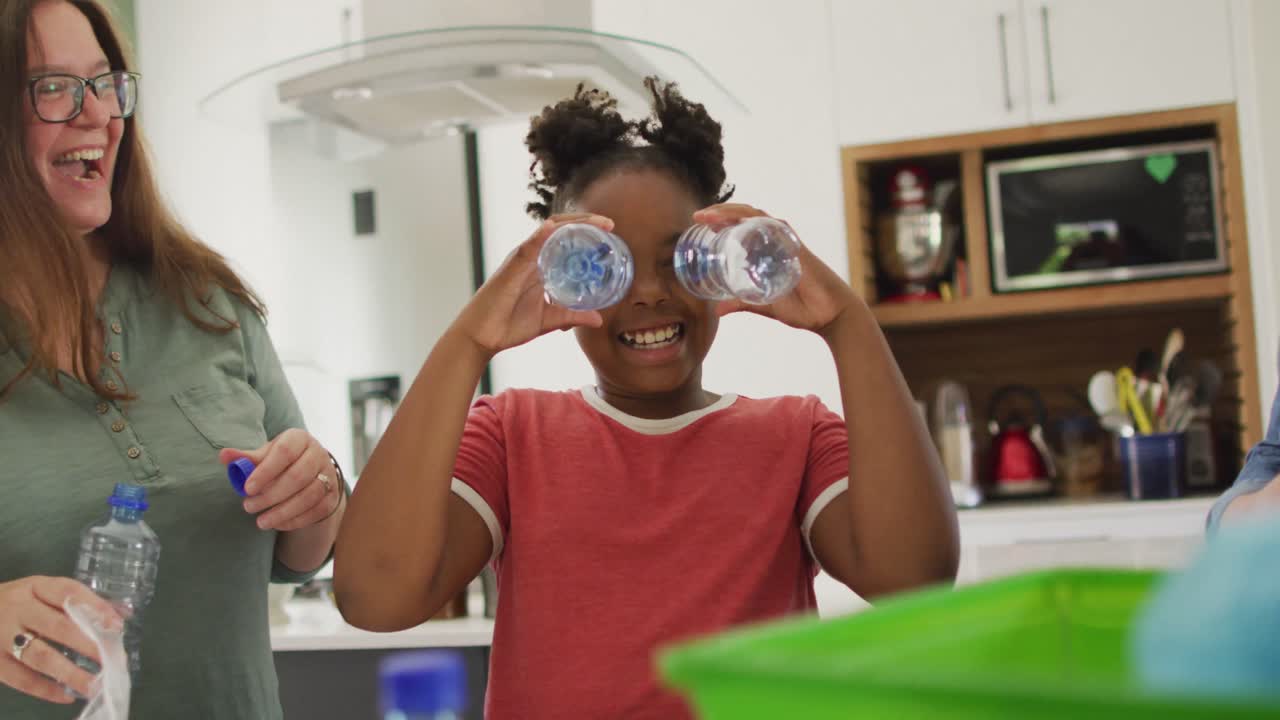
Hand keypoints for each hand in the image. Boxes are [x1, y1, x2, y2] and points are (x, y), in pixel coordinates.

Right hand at [0, 576, 123, 702]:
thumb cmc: (17, 603)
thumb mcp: (41, 592)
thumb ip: (79, 602)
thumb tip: (122, 614)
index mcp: (34, 587)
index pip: (68, 592)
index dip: (94, 608)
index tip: (117, 626)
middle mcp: (18, 609)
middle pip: (57, 626)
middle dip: (88, 644)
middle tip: (112, 660)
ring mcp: (1, 636)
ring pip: (40, 656)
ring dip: (70, 673)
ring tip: (94, 685)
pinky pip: (20, 678)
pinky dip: (44, 689)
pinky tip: (66, 695)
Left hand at [220, 429, 341, 531]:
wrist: (310, 471)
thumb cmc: (281, 461)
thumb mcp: (265, 455)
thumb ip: (245, 458)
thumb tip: (224, 456)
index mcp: (299, 439)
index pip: (284, 452)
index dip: (265, 472)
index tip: (247, 489)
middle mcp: (318, 454)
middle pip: (297, 477)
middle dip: (271, 496)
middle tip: (248, 507)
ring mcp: (328, 476)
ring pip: (309, 496)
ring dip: (282, 512)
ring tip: (261, 521)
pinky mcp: (332, 496)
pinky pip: (316, 511)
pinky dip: (295, 520)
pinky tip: (277, 523)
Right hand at [451, 214, 611, 354]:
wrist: (482, 338)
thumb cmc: (508, 325)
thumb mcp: (549, 320)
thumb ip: (572, 316)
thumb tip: (599, 319)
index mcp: (540, 266)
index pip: (564, 240)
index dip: (586, 232)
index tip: (610, 232)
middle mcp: (531, 258)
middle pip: (559, 230)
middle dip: (585, 223)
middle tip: (610, 225)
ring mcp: (520, 261)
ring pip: (546, 232)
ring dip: (571, 225)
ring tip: (596, 223)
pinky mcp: (509, 269)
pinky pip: (526, 248)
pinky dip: (539, 237)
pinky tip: (552, 229)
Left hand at [695, 204, 859, 337]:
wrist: (831, 316)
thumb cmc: (803, 309)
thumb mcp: (764, 306)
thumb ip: (743, 304)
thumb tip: (717, 311)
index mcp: (769, 251)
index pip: (742, 227)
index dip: (721, 221)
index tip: (699, 224)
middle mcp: (777, 241)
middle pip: (745, 216)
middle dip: (720, 212)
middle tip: (697, 217)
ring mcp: (786, 241)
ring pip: (755, 216)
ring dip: (730, 212)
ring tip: (709, 216)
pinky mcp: (795, 246)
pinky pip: (773, 226)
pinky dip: (754, 220)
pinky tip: (737, 219)